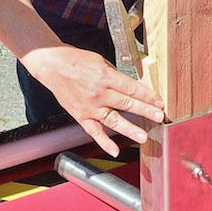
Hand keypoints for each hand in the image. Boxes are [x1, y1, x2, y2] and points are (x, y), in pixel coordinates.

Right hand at [22, 45, 164, 155]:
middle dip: (145, 110)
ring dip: (130, 129)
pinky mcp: (81, 116)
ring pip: (113, 120)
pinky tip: (115, 150)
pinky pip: (94, 131)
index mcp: (105, 76)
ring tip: (143, 137)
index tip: (159, 102)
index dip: (147, 95)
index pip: (131, 88)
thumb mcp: (101, 61)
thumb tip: (131, 87)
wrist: (52, 65)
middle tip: (159, 117)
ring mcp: (90, 106)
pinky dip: (104, 142)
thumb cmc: (76, 60)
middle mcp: (99, 93)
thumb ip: (116, 76)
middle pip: (126, 103)